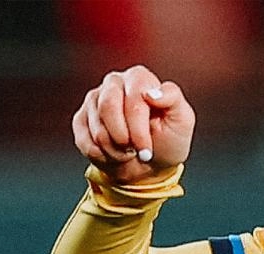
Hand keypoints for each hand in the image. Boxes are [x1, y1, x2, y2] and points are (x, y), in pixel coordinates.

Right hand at [72, 65, 194, 184]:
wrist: (151, 165)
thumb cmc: (168, 140)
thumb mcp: (182, 120)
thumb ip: (173, 99)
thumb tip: (151, 93)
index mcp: (139, 78)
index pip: (134, 98)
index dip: (138, 129)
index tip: (147, 149)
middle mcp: (114, 83)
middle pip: (108, 108)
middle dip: (124, 138)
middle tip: (138, 152)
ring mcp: (94, 100)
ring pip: (96, 128)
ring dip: (115, 150)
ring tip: (130, 151)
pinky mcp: (81, 119)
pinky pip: (84, 140)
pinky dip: (101, 155)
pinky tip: (114, 153)